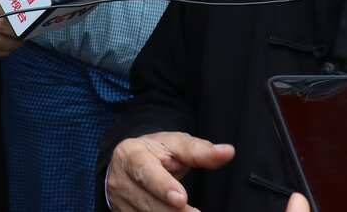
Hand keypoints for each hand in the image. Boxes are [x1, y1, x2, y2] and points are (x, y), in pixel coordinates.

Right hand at [106, 132, 234, 210]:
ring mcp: (119, 202)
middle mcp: (120, 180)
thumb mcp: (176, 144)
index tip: (181, 198)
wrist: (130, 163)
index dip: (162, 186)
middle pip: (147, 201)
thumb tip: (228, 152)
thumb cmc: (158, 151)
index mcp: (131, 154)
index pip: (145, 171)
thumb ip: (200, 150)